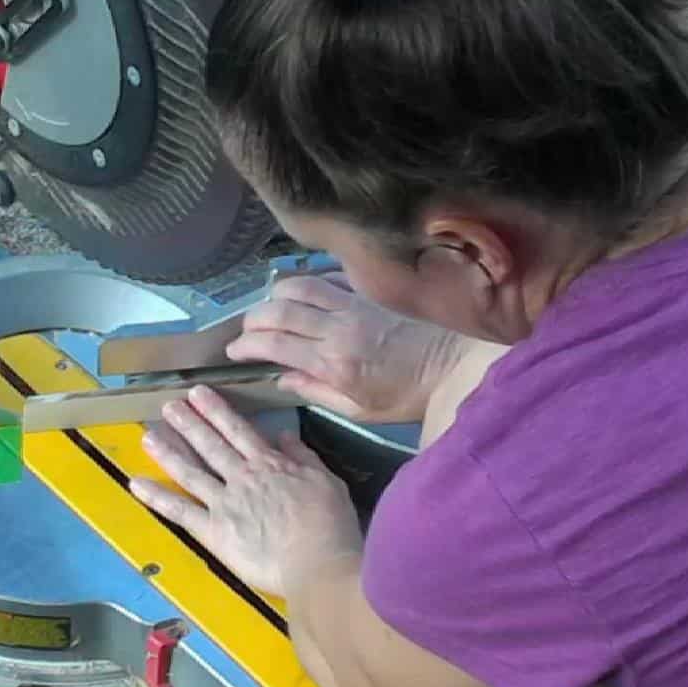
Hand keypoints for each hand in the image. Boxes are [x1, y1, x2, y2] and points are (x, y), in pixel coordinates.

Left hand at [129, 386, 361, 599]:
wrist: (318, 563)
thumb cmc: (330, 526)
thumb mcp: (326, 481)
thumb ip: (303, 457)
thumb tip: (285, 437)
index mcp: (270, 464)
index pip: (238, 430)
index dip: (217, 410)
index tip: (199, 393)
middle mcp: (242, 477)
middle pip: (210, 444)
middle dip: (189, 422)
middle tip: (169, 404)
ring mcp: (225, 503)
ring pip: (190, 470)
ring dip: (168, 451)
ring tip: (149, 435)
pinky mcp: (214, 531)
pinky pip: (180, 511)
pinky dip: (157, 497)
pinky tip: (137, 484)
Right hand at [225, 274, 461, 423]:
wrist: (452, 368)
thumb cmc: (406, 397)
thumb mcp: (358, 410)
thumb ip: (316, 392)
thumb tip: (284, 379)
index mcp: (332, 362)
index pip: (274, 344)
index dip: (247, 345)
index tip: (235, 351)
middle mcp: (337, 328)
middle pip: (278, 310)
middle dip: (253, 319)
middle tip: (247, 331)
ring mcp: (353, 305)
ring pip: (299, 285)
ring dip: (276, 294)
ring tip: (271, 308)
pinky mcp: (367, 293)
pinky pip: (329, 276)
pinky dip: (310, 281)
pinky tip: (306, 293)